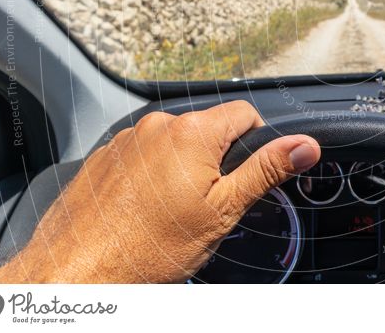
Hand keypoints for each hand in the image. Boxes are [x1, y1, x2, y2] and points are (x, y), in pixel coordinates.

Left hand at [0, 101, 319, 282]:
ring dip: (182, 167)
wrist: (79, 272)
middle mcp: (158, 125)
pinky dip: (151, 174)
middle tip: (207, 202)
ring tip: (170, 210)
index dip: (256, 142)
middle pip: (208, 129)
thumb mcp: (223, 211)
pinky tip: (145, 208)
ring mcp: (128, 139)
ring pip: (175, 143)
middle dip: (216, 159)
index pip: (246, 112)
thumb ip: (266, 171)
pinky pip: (143, 154)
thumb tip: (304, 146)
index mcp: (192, 133)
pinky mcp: (106, 155)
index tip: (246, 173)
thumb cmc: (148, 248)